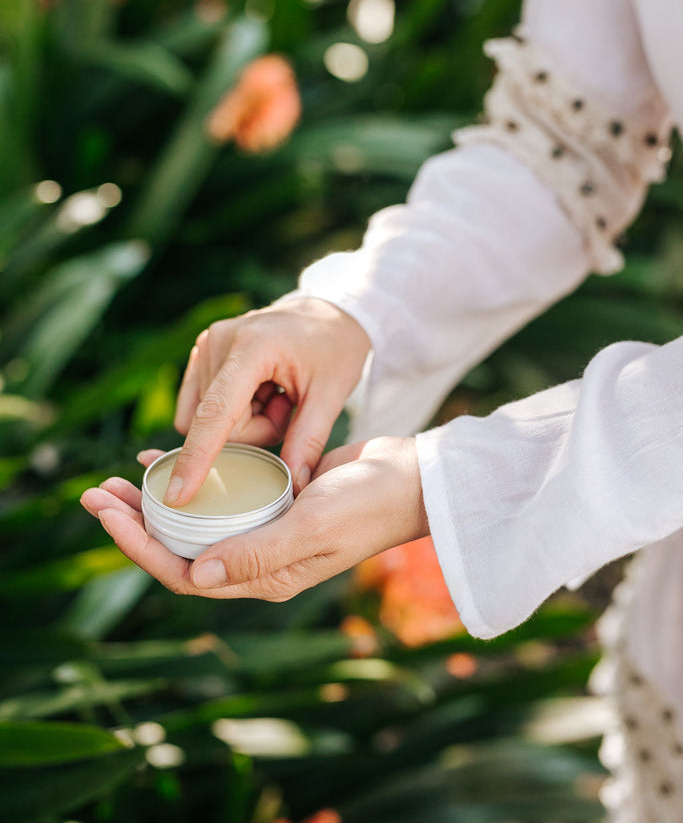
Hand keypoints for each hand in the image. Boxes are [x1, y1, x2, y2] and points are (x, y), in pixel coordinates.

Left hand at [80, 437, 427, 600]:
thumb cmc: (367, 506)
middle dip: (134, 523)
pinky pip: (220, 493)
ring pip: (194, 521)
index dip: (138, 547)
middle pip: (180, 548)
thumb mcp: (312, 529)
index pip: (183, 573)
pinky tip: (168, 455)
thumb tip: (195, 575)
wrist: (410, 478)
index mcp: (263, 577)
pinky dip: (192, 477)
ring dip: (155, 501)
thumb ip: (256, 554)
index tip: (107, 514)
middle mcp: (257, 559)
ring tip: (118, 477)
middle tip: (95, 493)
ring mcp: (264, 529)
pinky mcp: (272, 499)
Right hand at [167, 297, 370, 504]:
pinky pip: (202, 407)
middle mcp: (219, 341)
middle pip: (217, 424)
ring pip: (207, 419)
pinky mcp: (202, 352)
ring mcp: (206, 344)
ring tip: (277, 395)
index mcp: (253, 347)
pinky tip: (261, 391)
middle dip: (255, 431)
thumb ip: (308, 441)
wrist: (328, 313)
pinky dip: (232, 411)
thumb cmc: (335, 348)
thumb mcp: (331, 395)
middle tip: (287, 406)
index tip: (177, 495)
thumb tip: (293, 487)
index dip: (197, 458)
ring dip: (245, 422)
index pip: (217, 413)